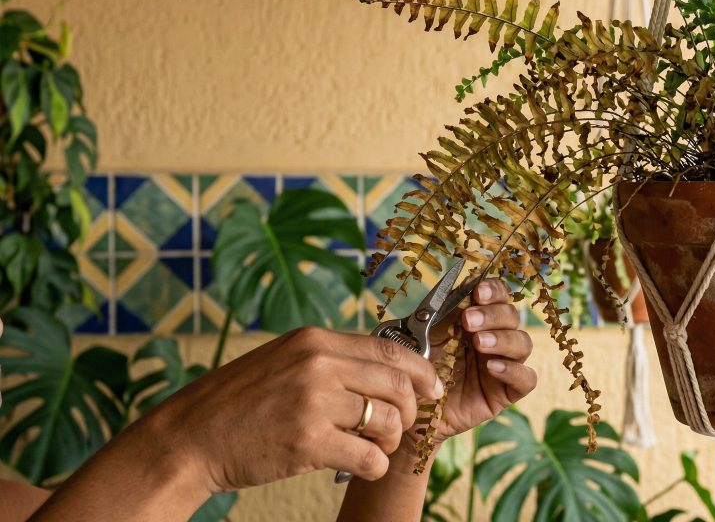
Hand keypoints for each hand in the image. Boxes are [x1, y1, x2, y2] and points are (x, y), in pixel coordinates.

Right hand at [147, 326, 443, 491]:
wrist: (188, 440)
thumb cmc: (236, 405)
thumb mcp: (283, 362)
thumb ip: (329, 359)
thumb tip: (380, 367)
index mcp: (314, 340)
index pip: (389, 347)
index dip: (420, 370)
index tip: (432, 387)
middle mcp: (317, 364)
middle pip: (396, 384)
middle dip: (410, 410)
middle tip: (401, 427)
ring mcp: (313, 402)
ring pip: (388, 421)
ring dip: (390, 441)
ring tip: (375, 448)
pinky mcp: (308, 442)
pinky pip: (369, 456)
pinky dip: (374, 466)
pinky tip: (361, 468)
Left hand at [424, 278, 536, 439]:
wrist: (411, 410)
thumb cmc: (418, 371)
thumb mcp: (425, 339)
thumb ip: (444, 317)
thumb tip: (461, 294)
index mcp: (478, 321)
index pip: (499, 297)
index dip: (495, 290)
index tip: (479, 291)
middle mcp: (495, 340)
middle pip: (513, 317)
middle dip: (493, 315)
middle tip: (469, 321)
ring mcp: (503, 365)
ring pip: (524, 344)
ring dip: (503, 339)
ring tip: (479, 343)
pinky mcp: (505, 393)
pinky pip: (526, 379)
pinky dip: (514, 370)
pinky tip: (492, 368)